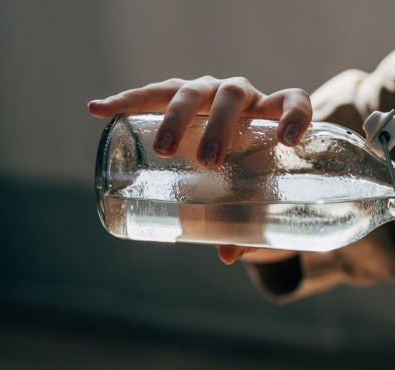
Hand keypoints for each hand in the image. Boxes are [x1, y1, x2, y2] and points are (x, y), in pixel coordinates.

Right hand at [88, 76, 309, 265]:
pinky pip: (152, 95)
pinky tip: (99, 109)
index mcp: (275, 117)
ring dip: (176, 116)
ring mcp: (210, 93)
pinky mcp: (180, 99)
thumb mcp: (260, 208)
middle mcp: (244, 98)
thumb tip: (227, 254)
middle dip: (220, 125)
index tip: (289, 139)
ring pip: (192, 91)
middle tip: (210, 161)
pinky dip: (126, 101)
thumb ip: (252, 230)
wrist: (240, 162)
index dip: (296, 116)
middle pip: (232, 95)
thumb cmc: (258, 185)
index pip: (294, 103)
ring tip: (163, 148)